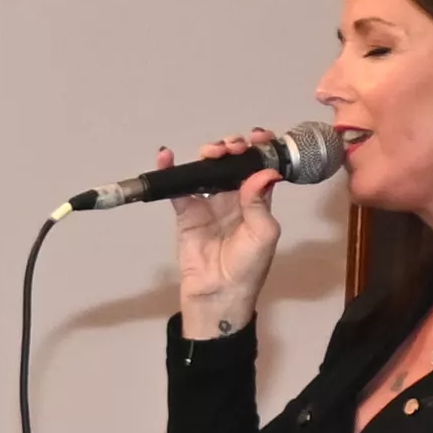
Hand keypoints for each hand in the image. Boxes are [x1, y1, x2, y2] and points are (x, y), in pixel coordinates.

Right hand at [166, 129, 282, 338]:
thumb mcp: (264, 234)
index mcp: (258, 200)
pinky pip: (179, 188)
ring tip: (209, 152)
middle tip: (230, 148)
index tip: (257, 138)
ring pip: (208, 169)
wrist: (218, 293)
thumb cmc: (247, 266)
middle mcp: (234, 197)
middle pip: (233, 163)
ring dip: (209, 154)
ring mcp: (209, 203)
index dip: (260, 148)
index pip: (260, 166)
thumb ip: (261, 202)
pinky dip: (172, 170)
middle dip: (232, 148)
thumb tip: (262, 172)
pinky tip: (168, 157)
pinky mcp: (186, 213)